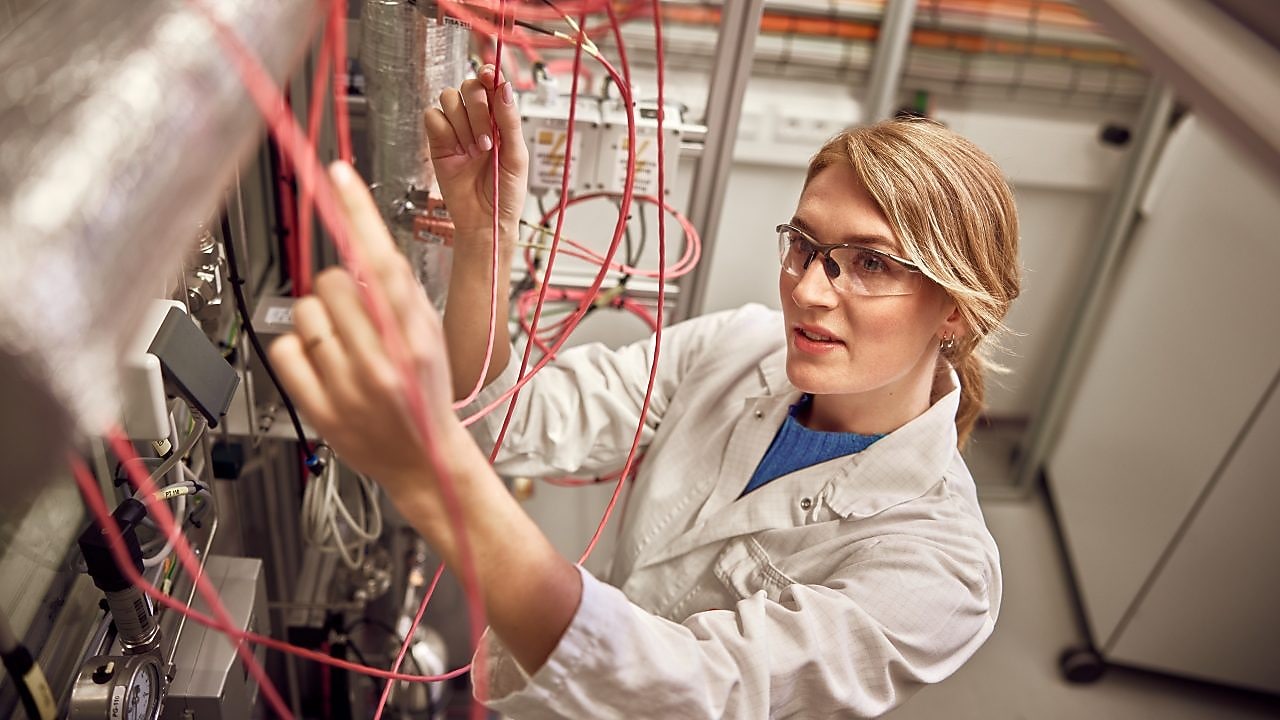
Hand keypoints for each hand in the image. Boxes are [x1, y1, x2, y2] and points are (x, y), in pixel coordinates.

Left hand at [269, 161, 473, 496]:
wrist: (427, 462)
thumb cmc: (426, 396)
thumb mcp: (429, 338)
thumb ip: (400, 295)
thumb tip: (366, 248)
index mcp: (414, 334)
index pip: (380, 258)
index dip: (356, 211)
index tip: (337, 173)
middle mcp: (382, 358)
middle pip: (332, 281)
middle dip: (338, 291)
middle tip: (353, 316)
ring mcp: (349, 385)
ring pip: (306, 312)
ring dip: (318, 321)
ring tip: (340, 346)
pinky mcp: (320, 408)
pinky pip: (286, 350)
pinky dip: (298, 351)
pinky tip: (322, 365)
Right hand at [425, 65, 527, 240]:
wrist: (485, 221)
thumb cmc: (505, 194)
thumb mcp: (517, 156)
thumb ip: (510, 121)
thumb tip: (504, 88)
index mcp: (500, 120)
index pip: (491, 85)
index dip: (489, 74)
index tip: (490, 75)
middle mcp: (477, 121)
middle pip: (469, 87)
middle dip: (479, 109)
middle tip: (487, 140)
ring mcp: (456, 130)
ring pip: (449, 99)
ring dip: (464, 123)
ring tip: (476, 150)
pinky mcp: (437, 142)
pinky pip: (433, 117)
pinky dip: (445, 130)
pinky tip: (458, 151)